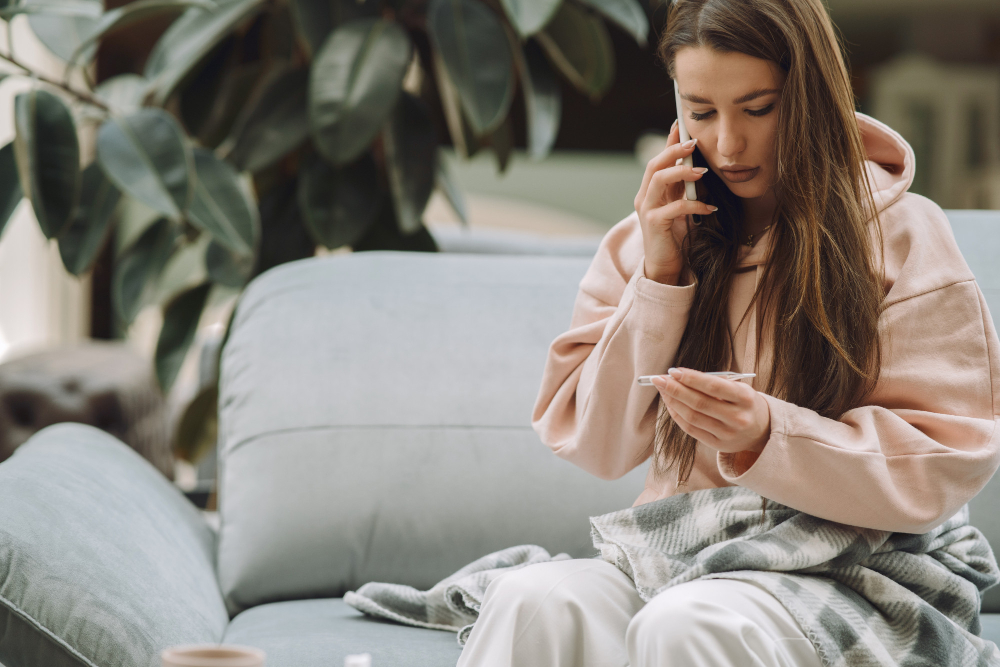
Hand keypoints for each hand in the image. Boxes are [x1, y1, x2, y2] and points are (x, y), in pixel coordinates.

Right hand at [633, 121, 717, 284]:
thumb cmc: (674, 237)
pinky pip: (675, 207)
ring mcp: (646, 210)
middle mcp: (644, 198)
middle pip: (654, 165)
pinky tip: (711, 207)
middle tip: (694, 144)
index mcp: (650, 191)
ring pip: (659, 180)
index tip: (681, 126)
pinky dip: (695, 204)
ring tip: (703, 171)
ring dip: (682, 172)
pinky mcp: (654, 224)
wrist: (664, 267)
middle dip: (674, 151)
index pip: (658, 160)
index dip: (669, 142)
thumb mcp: (679, 206)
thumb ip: (683, 189)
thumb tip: (697, 166)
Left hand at [651, 368, 769, 454]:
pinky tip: (670, 404)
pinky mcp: (718, 445)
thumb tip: (678, 376)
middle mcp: (738, 418)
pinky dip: (677, 415)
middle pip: (699, 403)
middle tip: (659, 379)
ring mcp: (728, 434)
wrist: (762, 430)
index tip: (673, 371)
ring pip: (692, 417)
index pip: (713, 387)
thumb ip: (713, 383)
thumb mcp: (738, 388)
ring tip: (663, 390)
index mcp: (746, 398)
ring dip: (673, 402)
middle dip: (675, 389)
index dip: (691, 378)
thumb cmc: (744, 403)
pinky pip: (691, 429)